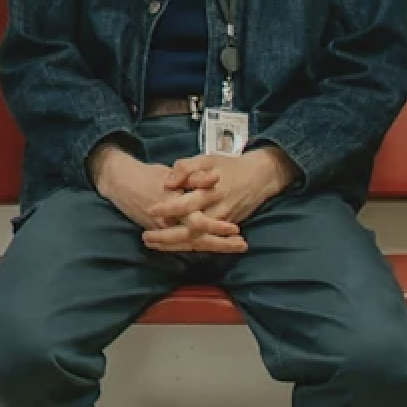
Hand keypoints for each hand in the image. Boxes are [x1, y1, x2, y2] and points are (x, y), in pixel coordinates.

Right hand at [90, 142, 244, 253]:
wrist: (121, 184)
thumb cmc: (148, 175)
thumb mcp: (172, 170)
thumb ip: (192, 175)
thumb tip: (215, 179)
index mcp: (173, 205)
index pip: (198, 221)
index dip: (217, 227)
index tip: (235, 229)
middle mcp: (169, 222)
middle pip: (198, 239)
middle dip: (220, 243)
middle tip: (242, 245)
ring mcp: (164, 230)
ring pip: (192, 244)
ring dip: (214, 246)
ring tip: (235, 246)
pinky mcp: (161, 233)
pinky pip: (182, 244)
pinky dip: (198, 246)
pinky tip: (213, 247)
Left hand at [141, 147, 295, 251]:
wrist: (261, 177)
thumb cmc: (230, 166)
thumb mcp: (208, 159)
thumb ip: (187, 167)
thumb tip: (168, 182)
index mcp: (211, 192)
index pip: (187, 205)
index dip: (168, 208)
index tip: (150, 209)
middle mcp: (217, 212)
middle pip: (190, 231)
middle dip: (167, 237)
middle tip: (146, 237)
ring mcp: (222, 223)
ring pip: (197, 240)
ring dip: (174, 245)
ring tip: (152, 244)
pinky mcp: (225, 229)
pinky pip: (204, 241)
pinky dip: (187, 246)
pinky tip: (170, 246)